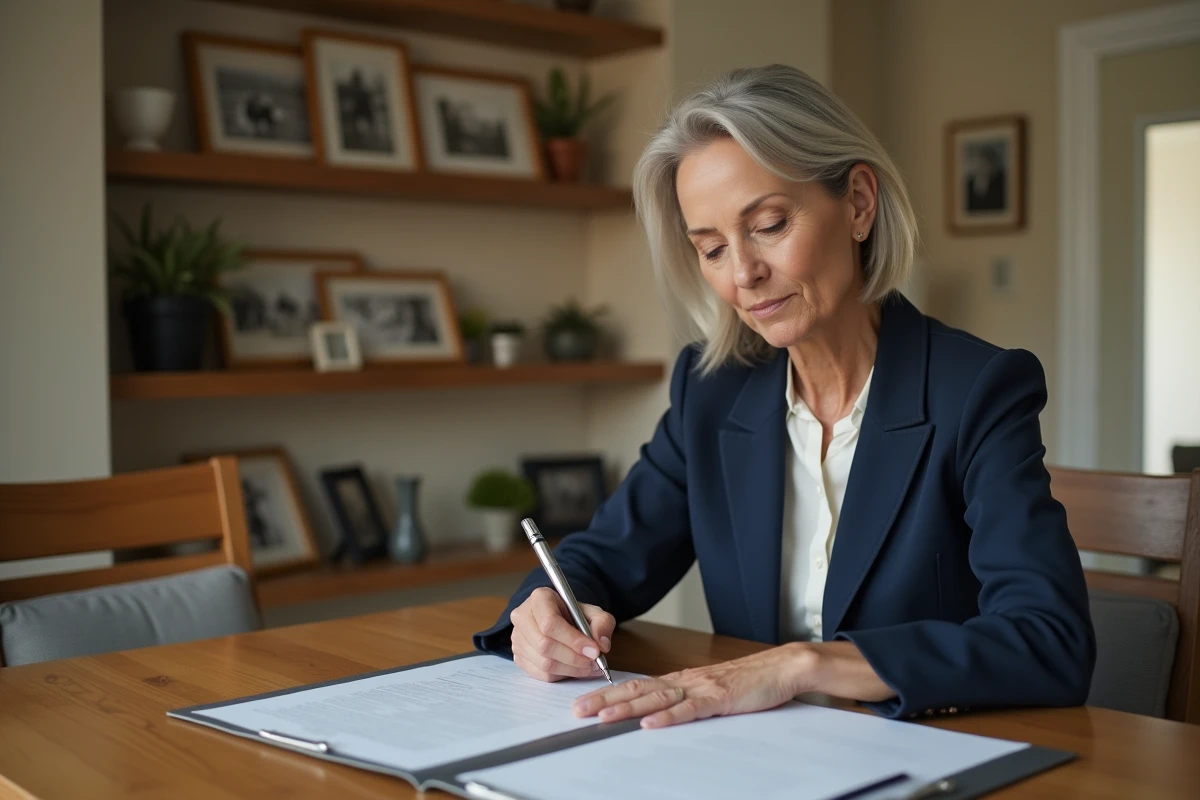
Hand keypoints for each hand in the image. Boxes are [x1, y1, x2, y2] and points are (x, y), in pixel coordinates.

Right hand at [510, 587, 614, 682]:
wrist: (560, 620)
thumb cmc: (574, 615)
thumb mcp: (594, 612)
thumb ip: (602, 623)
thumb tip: (601, 644)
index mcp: (540, 598)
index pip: (550, 623)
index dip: (573, 640)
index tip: (594, 651)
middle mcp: (523, 617)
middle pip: (545, 645)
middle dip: (574, 658)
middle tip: (594, 662)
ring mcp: (517, 638)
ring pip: (543, 663)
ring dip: (571, 669)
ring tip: (589, 666)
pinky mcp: (518, 656)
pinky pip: (541, 674)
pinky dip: (562, 675)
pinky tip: (575, 669)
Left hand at [572, 643, 815, 728]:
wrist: (782, 668)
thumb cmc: (749, 682)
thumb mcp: (710, 691)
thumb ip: (685, 699)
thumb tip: (658, 712)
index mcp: (681, 680)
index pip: (637, 686)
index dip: (608, 694)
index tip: (584, 704)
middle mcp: (685, 681)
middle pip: (638, 690)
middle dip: (605, 700)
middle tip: (578, 710)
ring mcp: (702, 688)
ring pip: (657, 698)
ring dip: (628, 708)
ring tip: (603, 717)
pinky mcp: (720, 698)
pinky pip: (690, 709)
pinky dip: (669, 717)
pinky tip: (651, 723)